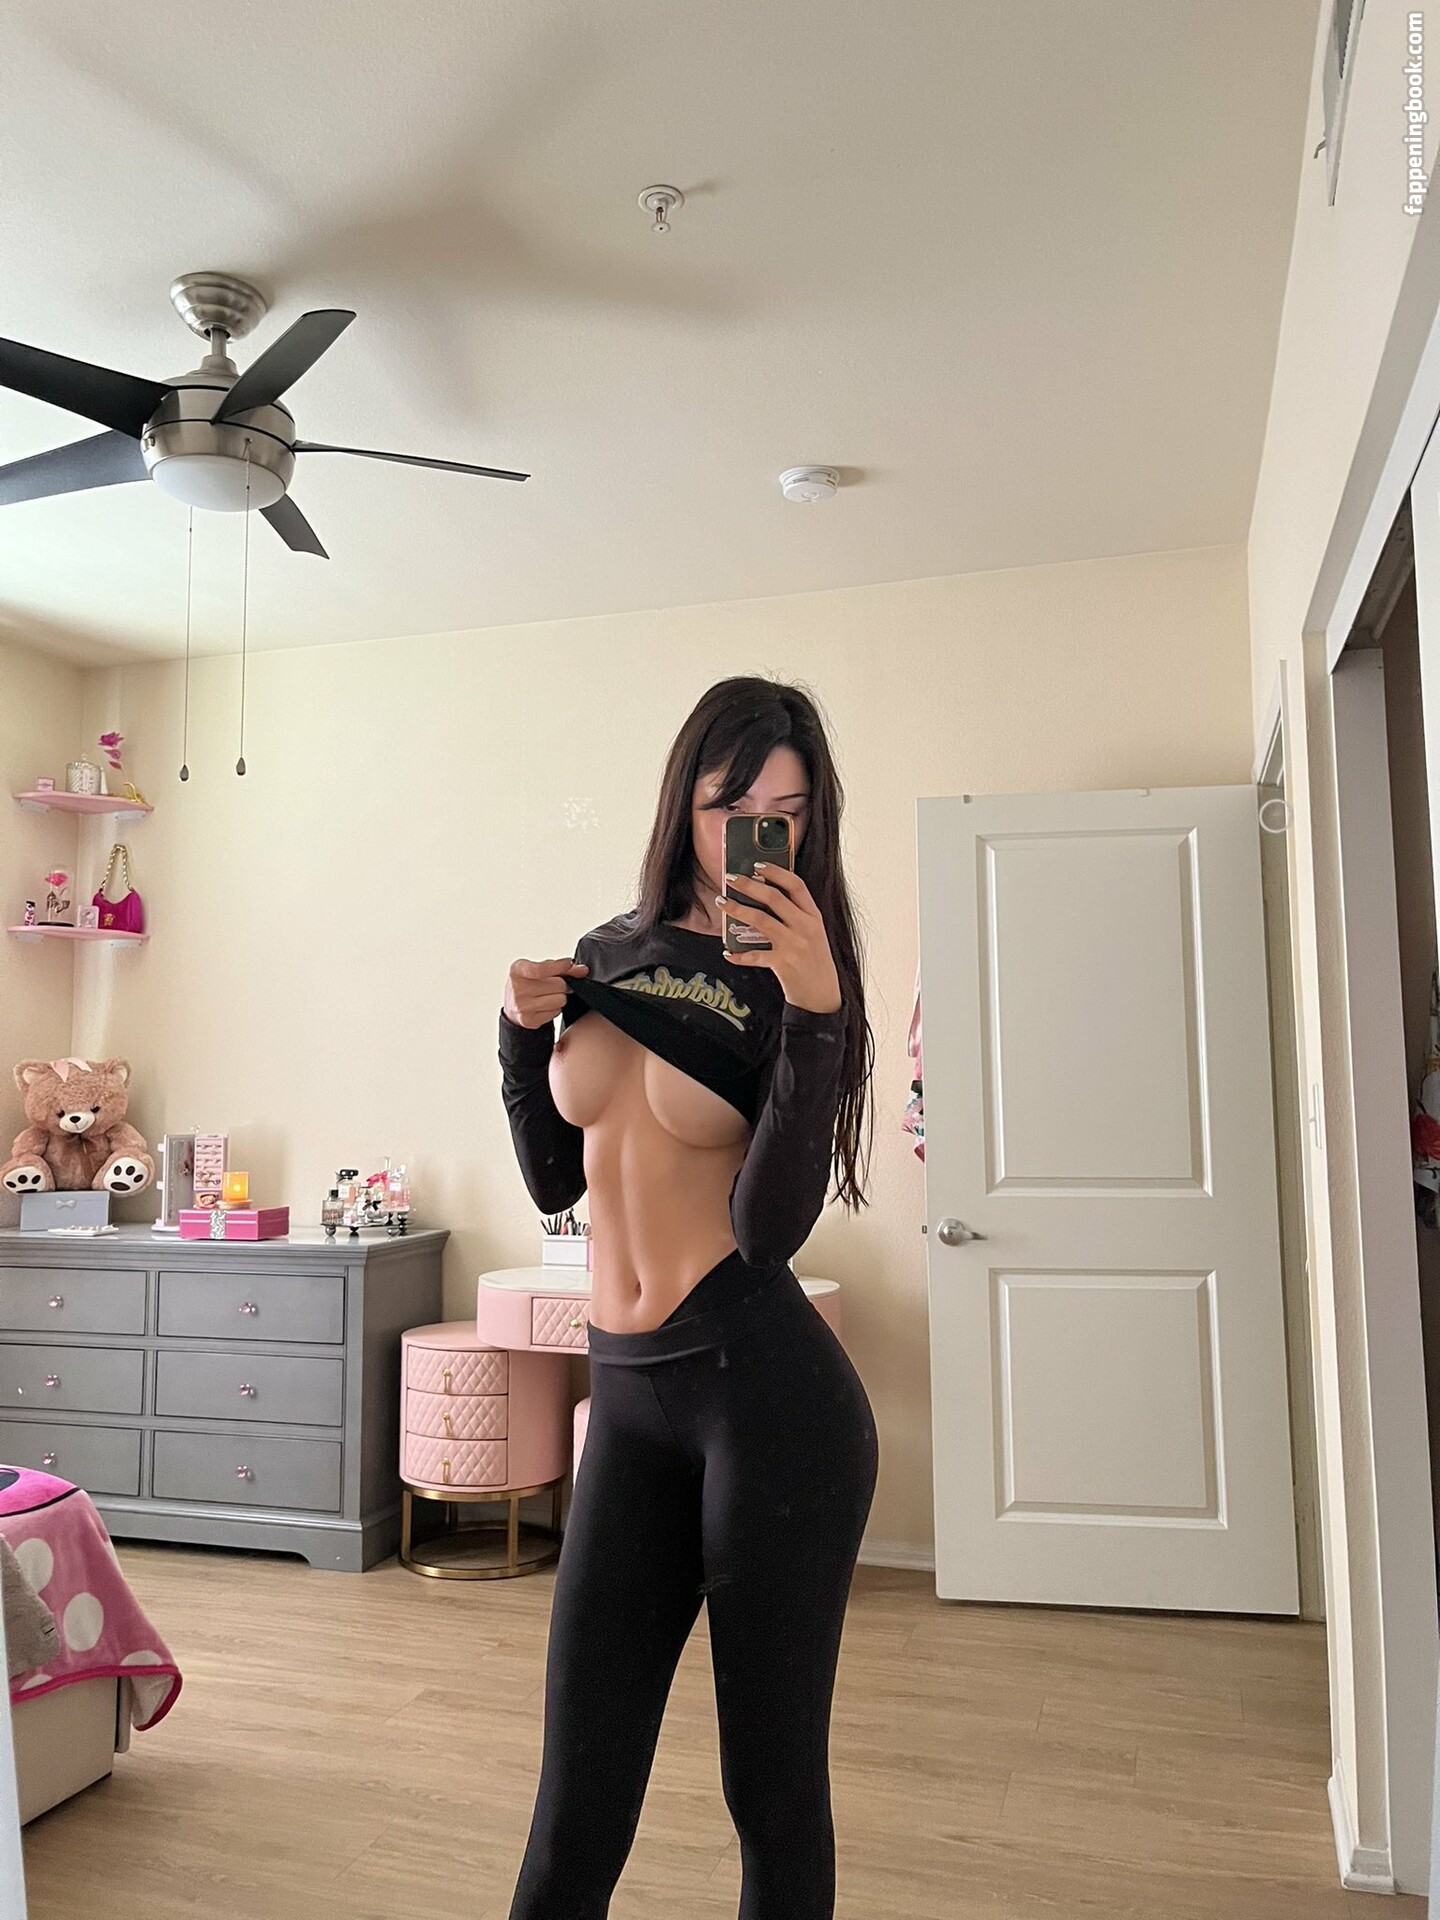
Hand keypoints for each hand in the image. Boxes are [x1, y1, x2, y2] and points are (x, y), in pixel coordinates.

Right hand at [504, 957, 588, 1028]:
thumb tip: (582, 970)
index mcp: (517, 971)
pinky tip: (545, 1006)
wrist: (512, 1006)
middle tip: (556, 985)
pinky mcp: (529, 1020)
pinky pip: (556, 1012)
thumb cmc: (528, 984)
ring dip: (560, 997)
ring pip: (560, 1000)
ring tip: (549, 995)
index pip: (542, 969)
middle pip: (558, 985)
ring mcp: (522, 1006)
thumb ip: (560, 968)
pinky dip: (555, 1008)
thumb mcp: (538, 970)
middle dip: (562, 984)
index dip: (560, 966)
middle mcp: (517, 989)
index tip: (568, 963)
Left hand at [718, 867, 841, 1013]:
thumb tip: (764, 896)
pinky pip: (755, 955)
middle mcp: (806, 927)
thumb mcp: (812, 934)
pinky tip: (728, 952)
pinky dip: (739, 955)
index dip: (776, 872)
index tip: (757, 864)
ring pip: (760, 920)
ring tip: (721, 903)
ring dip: (737, 909)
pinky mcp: (783, 964)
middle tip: (730, 879)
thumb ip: (795, 916)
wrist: (822, 997)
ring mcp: (794, 945)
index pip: (796, 885)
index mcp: (813, 916)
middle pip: (774, 898)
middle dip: (749, 885)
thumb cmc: (814, 962)